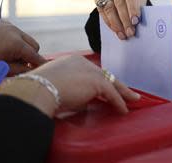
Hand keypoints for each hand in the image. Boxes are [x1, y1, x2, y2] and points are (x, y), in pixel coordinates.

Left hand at [0, 20, 45, 74]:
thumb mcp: (3, 69)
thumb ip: (22, 69)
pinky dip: (13, 39)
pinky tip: (3, 45)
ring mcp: (8, 25)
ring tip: (9, 55)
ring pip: (25, 38)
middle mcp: (14, 31)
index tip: (47, 68)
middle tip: (21, 64)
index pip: (35, 55)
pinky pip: (15, 32)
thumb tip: (33, 69)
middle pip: (34, 45)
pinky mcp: (2, 22)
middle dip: (30, 55)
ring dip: (22, 46)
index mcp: (15, 44)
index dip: (41, 63)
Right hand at [0, 55, 140, 117]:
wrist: (39, 89)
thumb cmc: (41, 90)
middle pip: (105, 74)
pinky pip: (112, 94)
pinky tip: (124, 110)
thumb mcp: (57, 86)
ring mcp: (91, 71)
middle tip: (126, 91)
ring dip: (123, 92)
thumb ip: (72, 90)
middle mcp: (84, 63)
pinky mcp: (97, 82)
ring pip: (112, 82)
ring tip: (132, 99)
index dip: (100, 80)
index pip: (91, 71)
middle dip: (116, 83)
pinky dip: (119, 102)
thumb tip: (82, 101)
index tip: (106, 87)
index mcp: (73, 61)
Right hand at [94, 0, 147, 39]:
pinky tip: (116, 31)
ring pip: (109, 8)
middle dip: (125, 20)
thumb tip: (137, 25)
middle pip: (119, 2)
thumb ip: (140, 8)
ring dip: (116, 24)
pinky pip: (103, 12)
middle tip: (130, 32)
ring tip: (123, 34)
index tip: (136, 22)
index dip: (133, 8)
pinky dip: (110, 23)